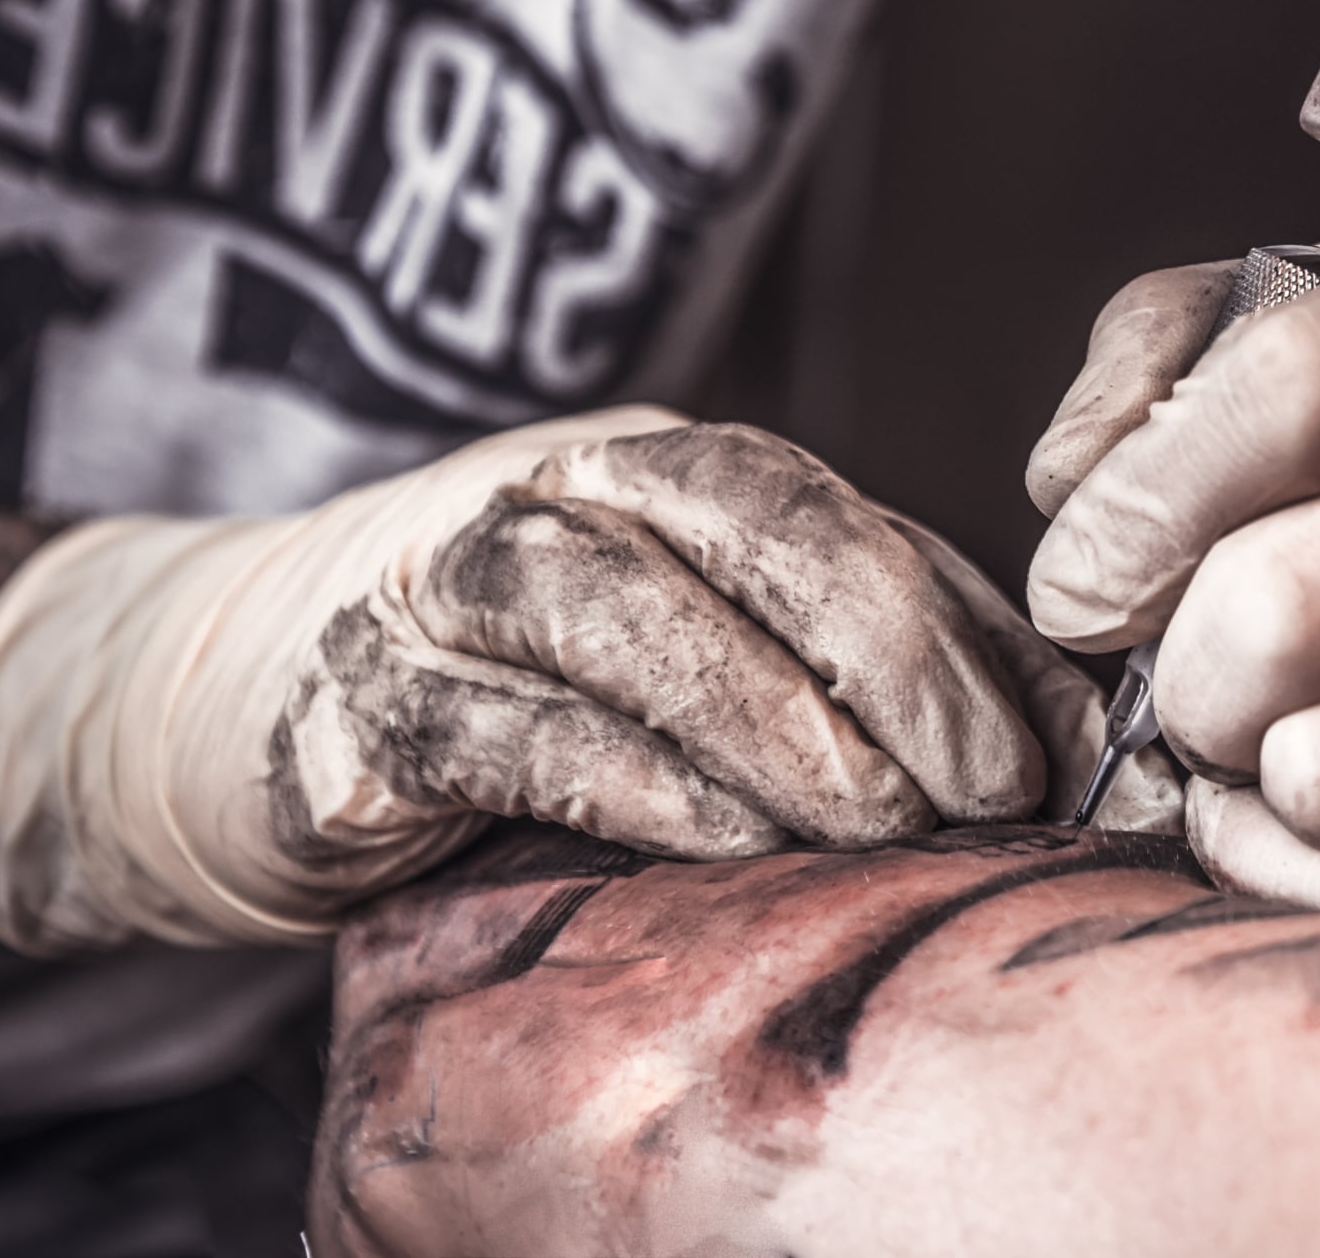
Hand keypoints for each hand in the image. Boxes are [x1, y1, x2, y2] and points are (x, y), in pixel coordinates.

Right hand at [0, 411, 1181, 951]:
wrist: (241, 702)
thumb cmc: (527, 691)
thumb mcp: (707, 652)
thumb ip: (868, 666)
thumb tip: (1078, 736)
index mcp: (665, 472)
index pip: (835, 510)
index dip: (956, 623)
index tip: (1052, 748)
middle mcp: (558, 494)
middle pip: (744, 524)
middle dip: (888, 653)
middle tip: (983, 787)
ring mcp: (446, 585)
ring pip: (623, 611)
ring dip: (768, 720)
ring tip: (877, 824)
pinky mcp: (362, 702)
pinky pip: (512, 731)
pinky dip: (634, 785)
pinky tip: (729, 846)